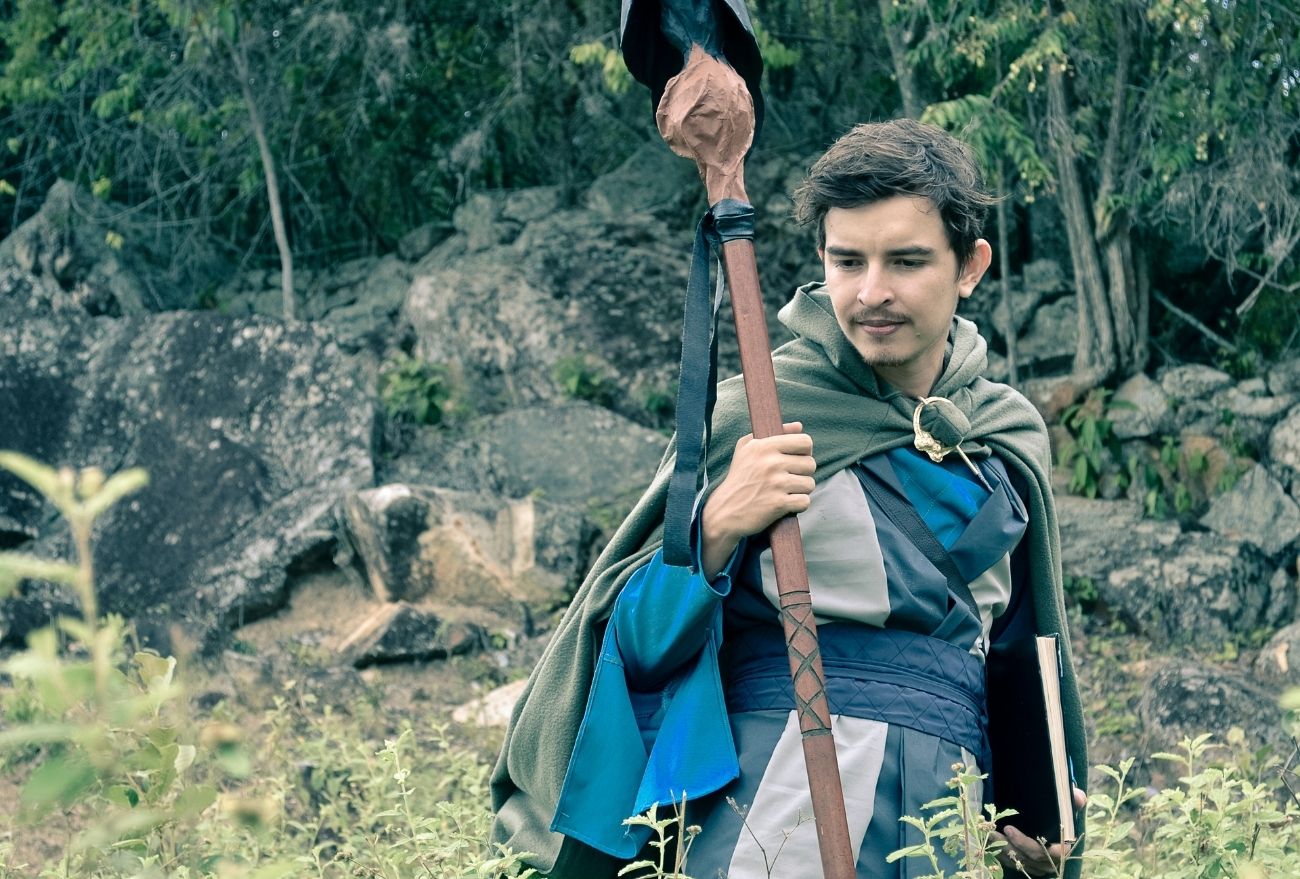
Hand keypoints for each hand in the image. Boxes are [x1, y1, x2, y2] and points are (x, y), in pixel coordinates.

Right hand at [699, 422, 814, 578]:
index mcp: (764, 446)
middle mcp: (771, 463)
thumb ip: (774, 434)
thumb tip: (799, 426)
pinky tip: (785, 504)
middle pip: (810, 464)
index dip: (805, 452)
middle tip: (789, 479)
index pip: (805, 442)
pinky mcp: (779, 504)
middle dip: (803, 473)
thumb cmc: (738, 478)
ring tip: (785, 492)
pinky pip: (805, 501)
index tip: (796, 460)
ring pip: (810, 484)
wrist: (724, 511)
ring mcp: (775, 484)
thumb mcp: (746, 448)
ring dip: (801, 490)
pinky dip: (798, 505)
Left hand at [994, 787, 1086, 875]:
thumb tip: (1079, 796)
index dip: (1026, 843)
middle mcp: (1051, 861)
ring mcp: (1039, 867)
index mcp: (1063, 848)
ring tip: (987, 832)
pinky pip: (1013, 865)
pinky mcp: (1028, 867)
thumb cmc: (1060, 817)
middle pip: (1027, 858)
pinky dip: (1000, 855)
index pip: (1046, 852)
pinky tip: (989, 843)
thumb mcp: (1067, 808)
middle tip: (991, 828)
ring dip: (1000, 849)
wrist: (1054, 829)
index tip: (1008, 829)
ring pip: (1018, 862)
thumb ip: (1072, 802)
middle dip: (1007, 844)